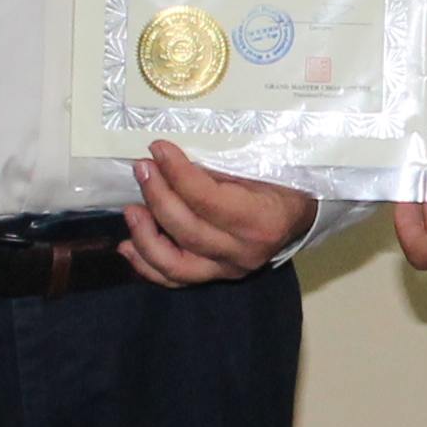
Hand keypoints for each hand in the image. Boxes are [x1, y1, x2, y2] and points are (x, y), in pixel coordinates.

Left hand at [122, 141, 318, 285]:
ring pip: (175, 264)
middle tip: (142, 168)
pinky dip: (146, 264)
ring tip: (130, 209)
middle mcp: (243, 252)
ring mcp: (228, 270)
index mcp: (260, 220)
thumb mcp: (259, 166)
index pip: (208, 199)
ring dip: (145, 236)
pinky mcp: (215, 277)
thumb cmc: (281, 181)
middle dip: (157, 196)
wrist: (299, 214)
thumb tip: (171, 161)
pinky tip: (127, 245)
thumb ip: (217, 169)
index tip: (158, 148)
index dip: (177, 173)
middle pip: (187, 229)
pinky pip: (174, 278)